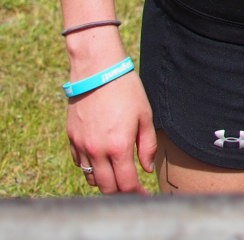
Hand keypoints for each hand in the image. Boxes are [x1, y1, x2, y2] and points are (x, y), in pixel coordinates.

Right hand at [67, 72, 155, 193]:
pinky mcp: (71, 138)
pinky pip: (79, 164)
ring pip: (91, 178)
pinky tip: (102, 162)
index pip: (126, 183)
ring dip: (105, 182)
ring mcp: (81, 146)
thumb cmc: (126, 91)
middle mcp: (97, 151)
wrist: (97, 71)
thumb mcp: (145, 116)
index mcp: (118, 147)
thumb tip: (146, 168)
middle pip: (106, 187)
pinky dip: (91, 168)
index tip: (144, 196)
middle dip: (121, 192)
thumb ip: (147, 146)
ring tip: (118, 176)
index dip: (136, 193)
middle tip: (133, 189)